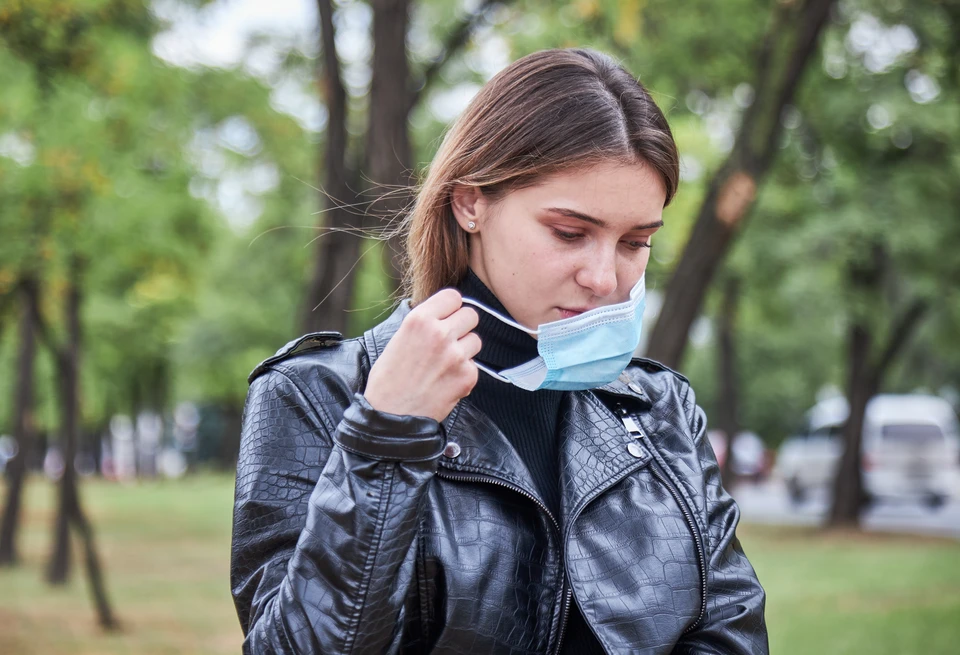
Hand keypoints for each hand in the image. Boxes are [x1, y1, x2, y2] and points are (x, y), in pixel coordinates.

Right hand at [364, 288, 480, 422]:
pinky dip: (464, 374)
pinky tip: (446, 382)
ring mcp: (456, 355)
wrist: (390, 417)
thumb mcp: (399, 339)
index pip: (453, 296)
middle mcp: (439, 333)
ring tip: (444, 365)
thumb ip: (424, 323)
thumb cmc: (389, 379)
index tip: (446, 317)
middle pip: (471, 315)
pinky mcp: (467, 376)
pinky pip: (475, 366)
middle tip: (448, 342)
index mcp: (419, 320)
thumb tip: (445, 313)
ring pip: (476, 340)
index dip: (451, 308)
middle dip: (461, 327)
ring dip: (465, 350)